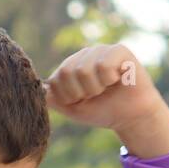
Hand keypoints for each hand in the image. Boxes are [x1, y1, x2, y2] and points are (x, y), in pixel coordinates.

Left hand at [45, 44, 168, 134]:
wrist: (132, 117)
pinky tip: (118, 80)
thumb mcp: (73, 108)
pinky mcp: (119, 50)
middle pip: (67, 73)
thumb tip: (36, 87)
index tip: (84, 101)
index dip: (69, 97)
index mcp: (71, 66)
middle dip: (81, 93)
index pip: (55, 80)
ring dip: (96, 88)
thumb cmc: (103, 111)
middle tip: (96, 95)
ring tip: (107, 87)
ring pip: (84, 70)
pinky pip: (104, 65)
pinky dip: (110, 80)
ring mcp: (101, 50)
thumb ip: (53, 98)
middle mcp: (84, 55)